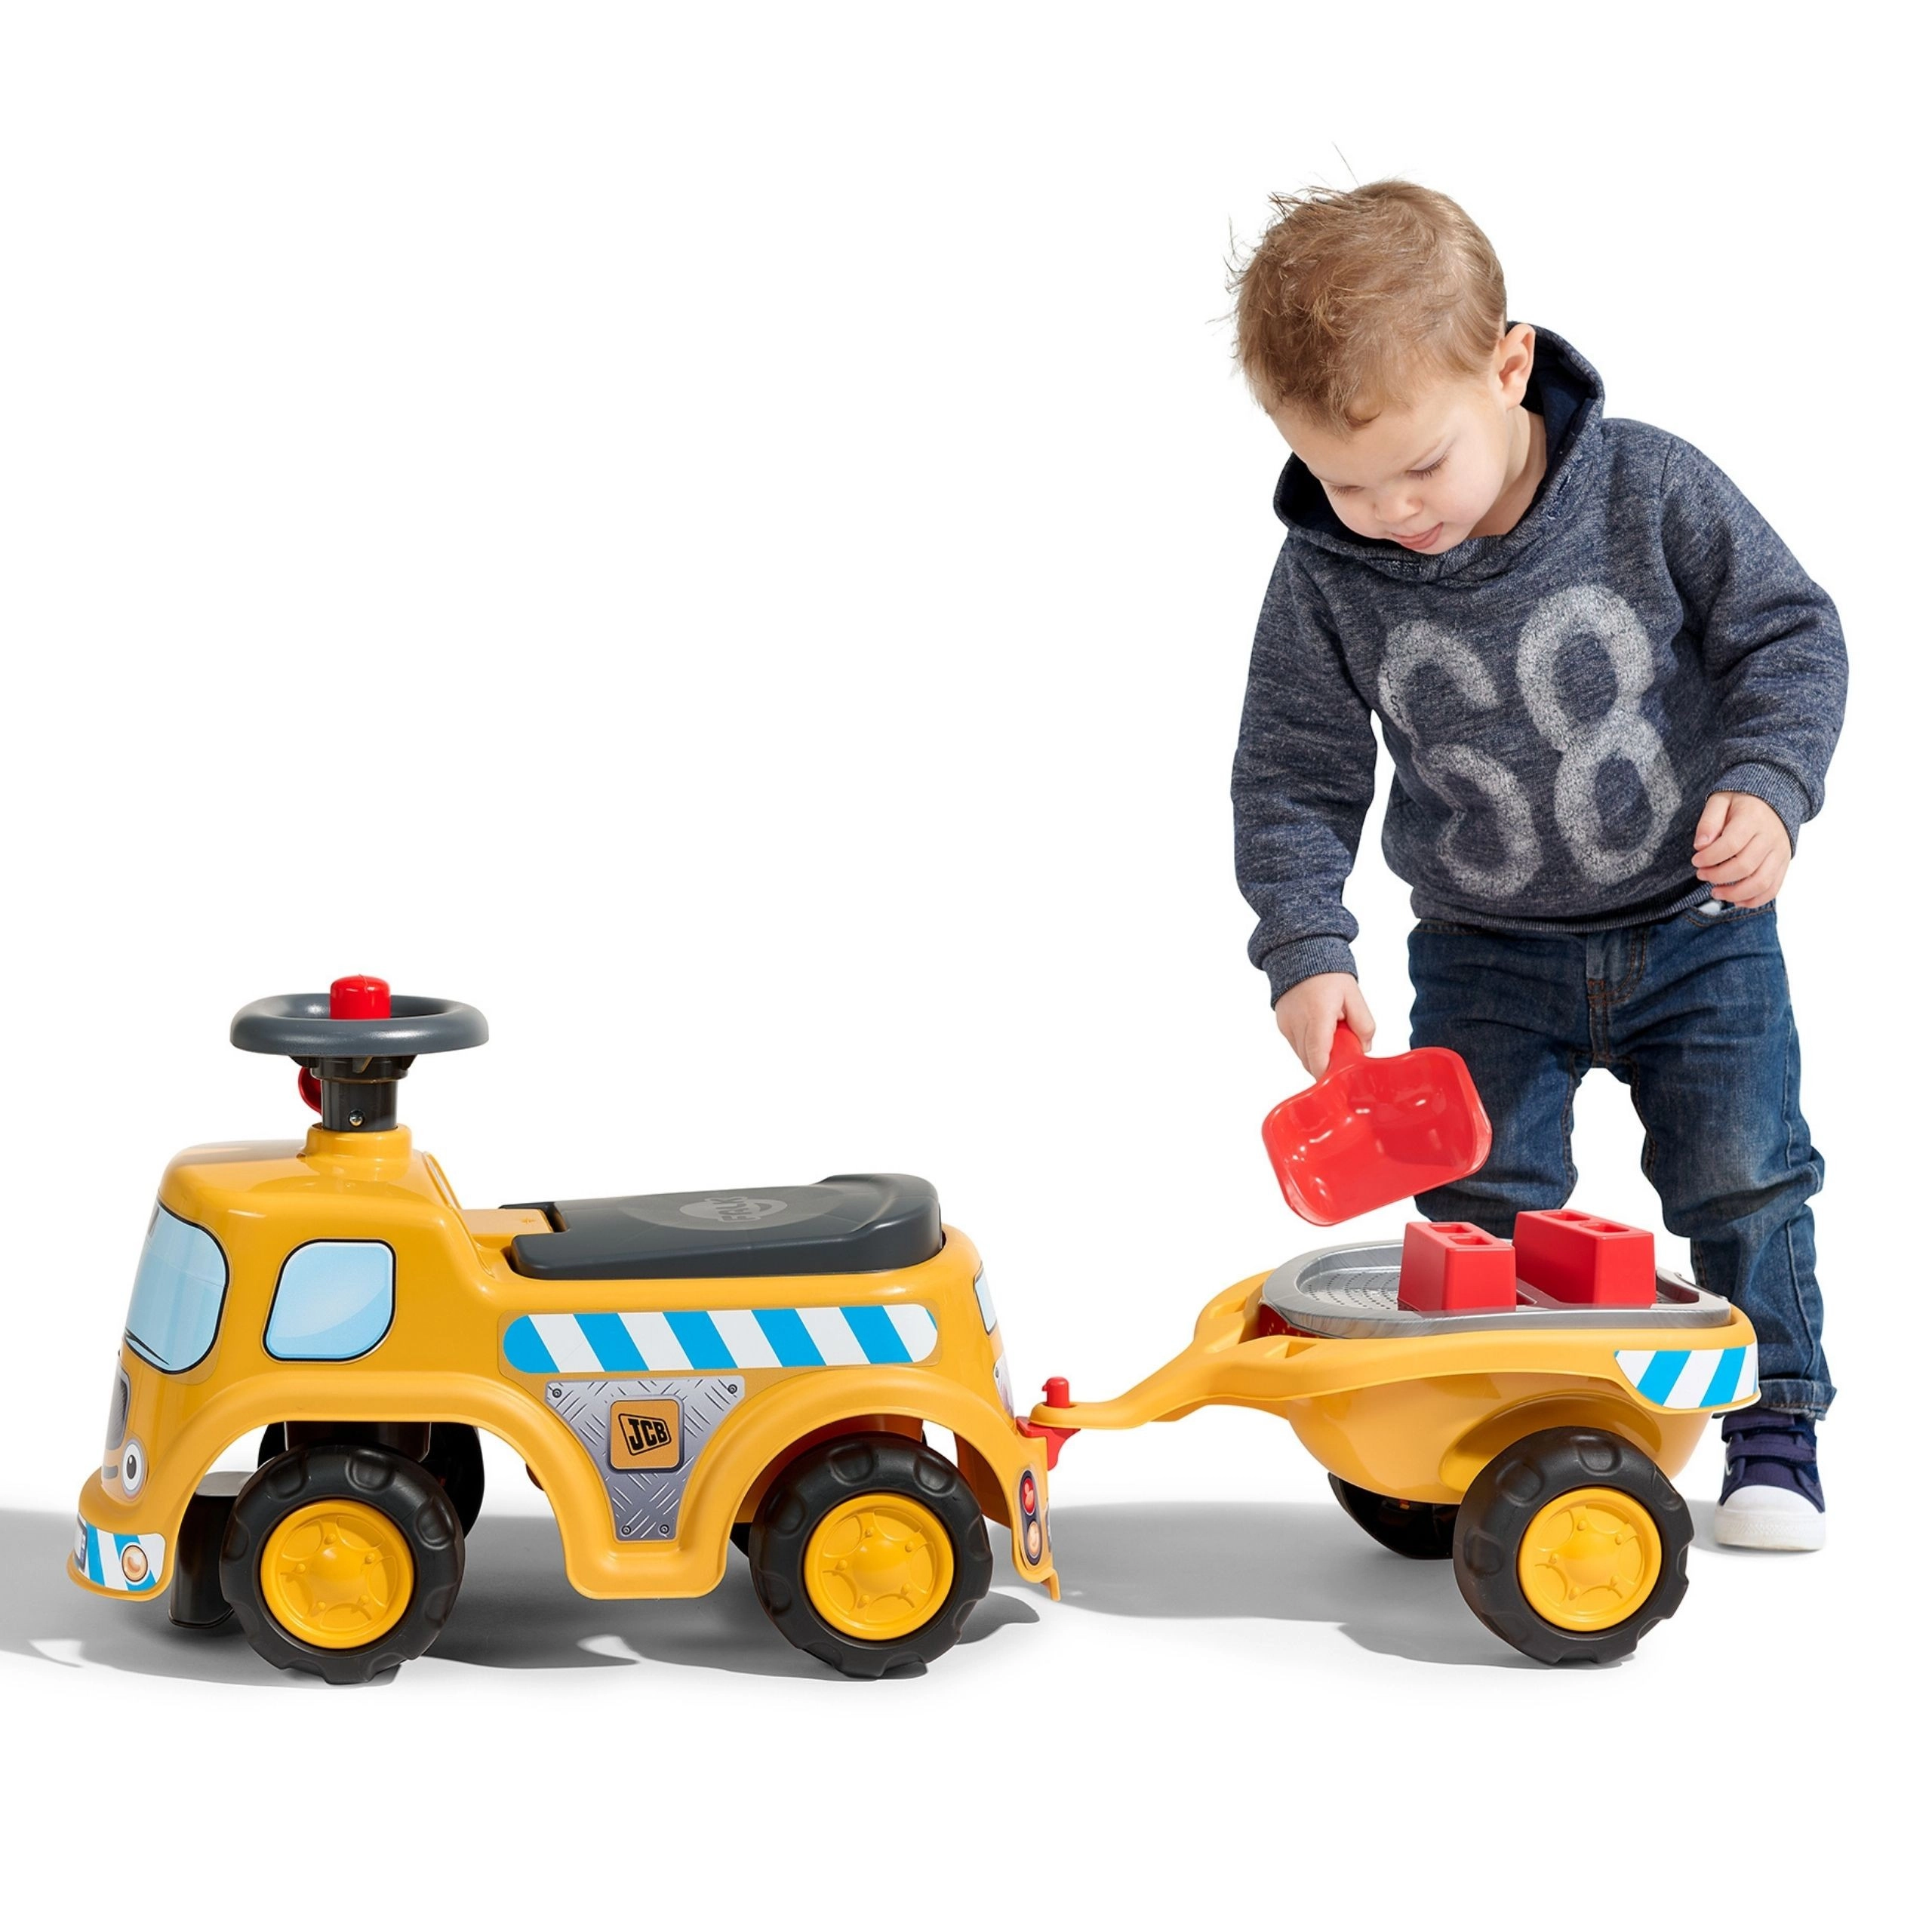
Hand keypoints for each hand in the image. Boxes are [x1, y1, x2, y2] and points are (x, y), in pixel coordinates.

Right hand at [1274, 972, 1375, 1075]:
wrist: (1300, 954)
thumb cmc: (1328, 974)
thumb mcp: (1354, 996)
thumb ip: (1364, 1024)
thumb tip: (1364, 1048)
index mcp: (1318, 1016)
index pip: (1318, 1058)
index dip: (1328, 1074)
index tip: (1340, 1079)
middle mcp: (1298, 1024)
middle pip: (1311, 1062)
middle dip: (1327, 1065)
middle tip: (1343, 1052)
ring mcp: (1287, 1026)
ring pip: (1303, 1056)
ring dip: (1318, 1055)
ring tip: (1331, 1036)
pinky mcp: (1282, 1026)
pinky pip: (1296, 1046)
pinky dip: (1309, 1046)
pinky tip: (1319, 1031)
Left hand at [1692, 792, 1790, 906]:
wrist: (1775, 800)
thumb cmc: (1742, 802)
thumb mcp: (1720, 801)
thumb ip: (1708, 822)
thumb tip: (1700, 846)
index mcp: (1753, 819)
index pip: (1731, 844)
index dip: (1710, 858)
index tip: (1696, 860)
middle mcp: (1770, 837)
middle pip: (1745, 866)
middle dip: (1718, 876)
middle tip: (1701, 874)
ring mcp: (1780, 853)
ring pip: (1761, 882)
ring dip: (1734, 893)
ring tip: (1715, 892)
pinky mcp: (1784, 864)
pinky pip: (1773, 888)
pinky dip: (1754, 900)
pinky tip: (1736, 900)